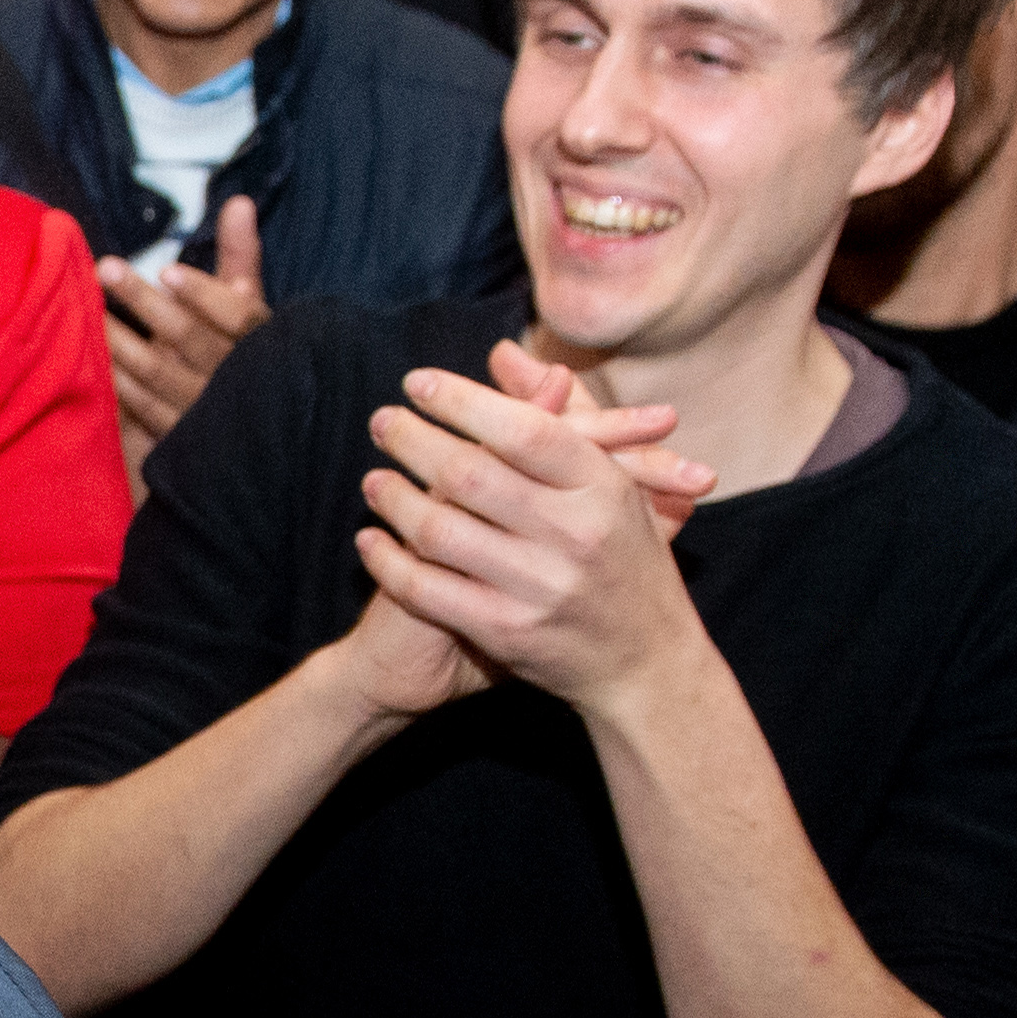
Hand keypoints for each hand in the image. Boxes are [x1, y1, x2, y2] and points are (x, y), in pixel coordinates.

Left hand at [99, 195, 269, 464]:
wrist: (246, 437)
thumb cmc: (240, 355)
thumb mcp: (247, 306)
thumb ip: (240, 256)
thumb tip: (239, 202)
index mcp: (258, 341)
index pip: (238, 317)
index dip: (204, 295)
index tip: (167, 269)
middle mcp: (234, 379)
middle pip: (190, 340)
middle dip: (146, 304)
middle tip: (105, 267)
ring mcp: (205, 413)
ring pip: (158, 375)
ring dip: (119, 341)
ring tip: (87, 308)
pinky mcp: (178, 442)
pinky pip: (141, 409)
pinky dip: (114, 384)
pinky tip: (87, 358)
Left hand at [353, 339, 712, 711]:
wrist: (646, 663)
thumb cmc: (624, 557)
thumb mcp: (611, 481)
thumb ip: (558, 414)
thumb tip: (503, 353)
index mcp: (603, 488)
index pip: (523, 429)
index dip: (462, 401)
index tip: (417, 384)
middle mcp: (575, 534)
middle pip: (471, 474)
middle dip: (413, 441)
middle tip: (381, 421)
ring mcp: (540, 586)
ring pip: (441, 530)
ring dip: (394, 500)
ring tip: (373, 478)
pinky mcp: (508, 632)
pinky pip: (429, 590)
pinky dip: (390, 562)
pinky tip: (370, 541)